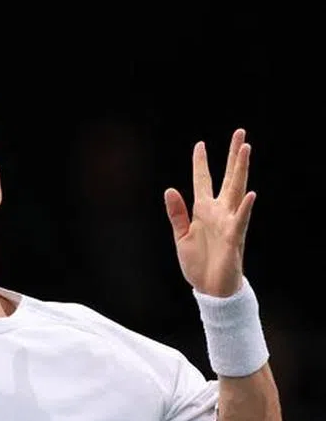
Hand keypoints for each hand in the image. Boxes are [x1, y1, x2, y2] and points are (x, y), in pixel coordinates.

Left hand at [164, 128, 256, 296]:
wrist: (209, 288)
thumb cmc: (198, 263)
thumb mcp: (181, 236)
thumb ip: (176, 214)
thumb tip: (170, 189)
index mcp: (204, 211)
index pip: (203, 181)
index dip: (200, 163)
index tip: (200, 144)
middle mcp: (219, 212)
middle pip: (227, 178)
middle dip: (232, 156)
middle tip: (240, 132)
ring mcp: (228, 223)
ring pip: (236, 191)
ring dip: (241, 170)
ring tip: (245, 149)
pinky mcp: (234, 238)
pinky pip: (240, 220)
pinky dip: (244, 208)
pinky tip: (250, 193)